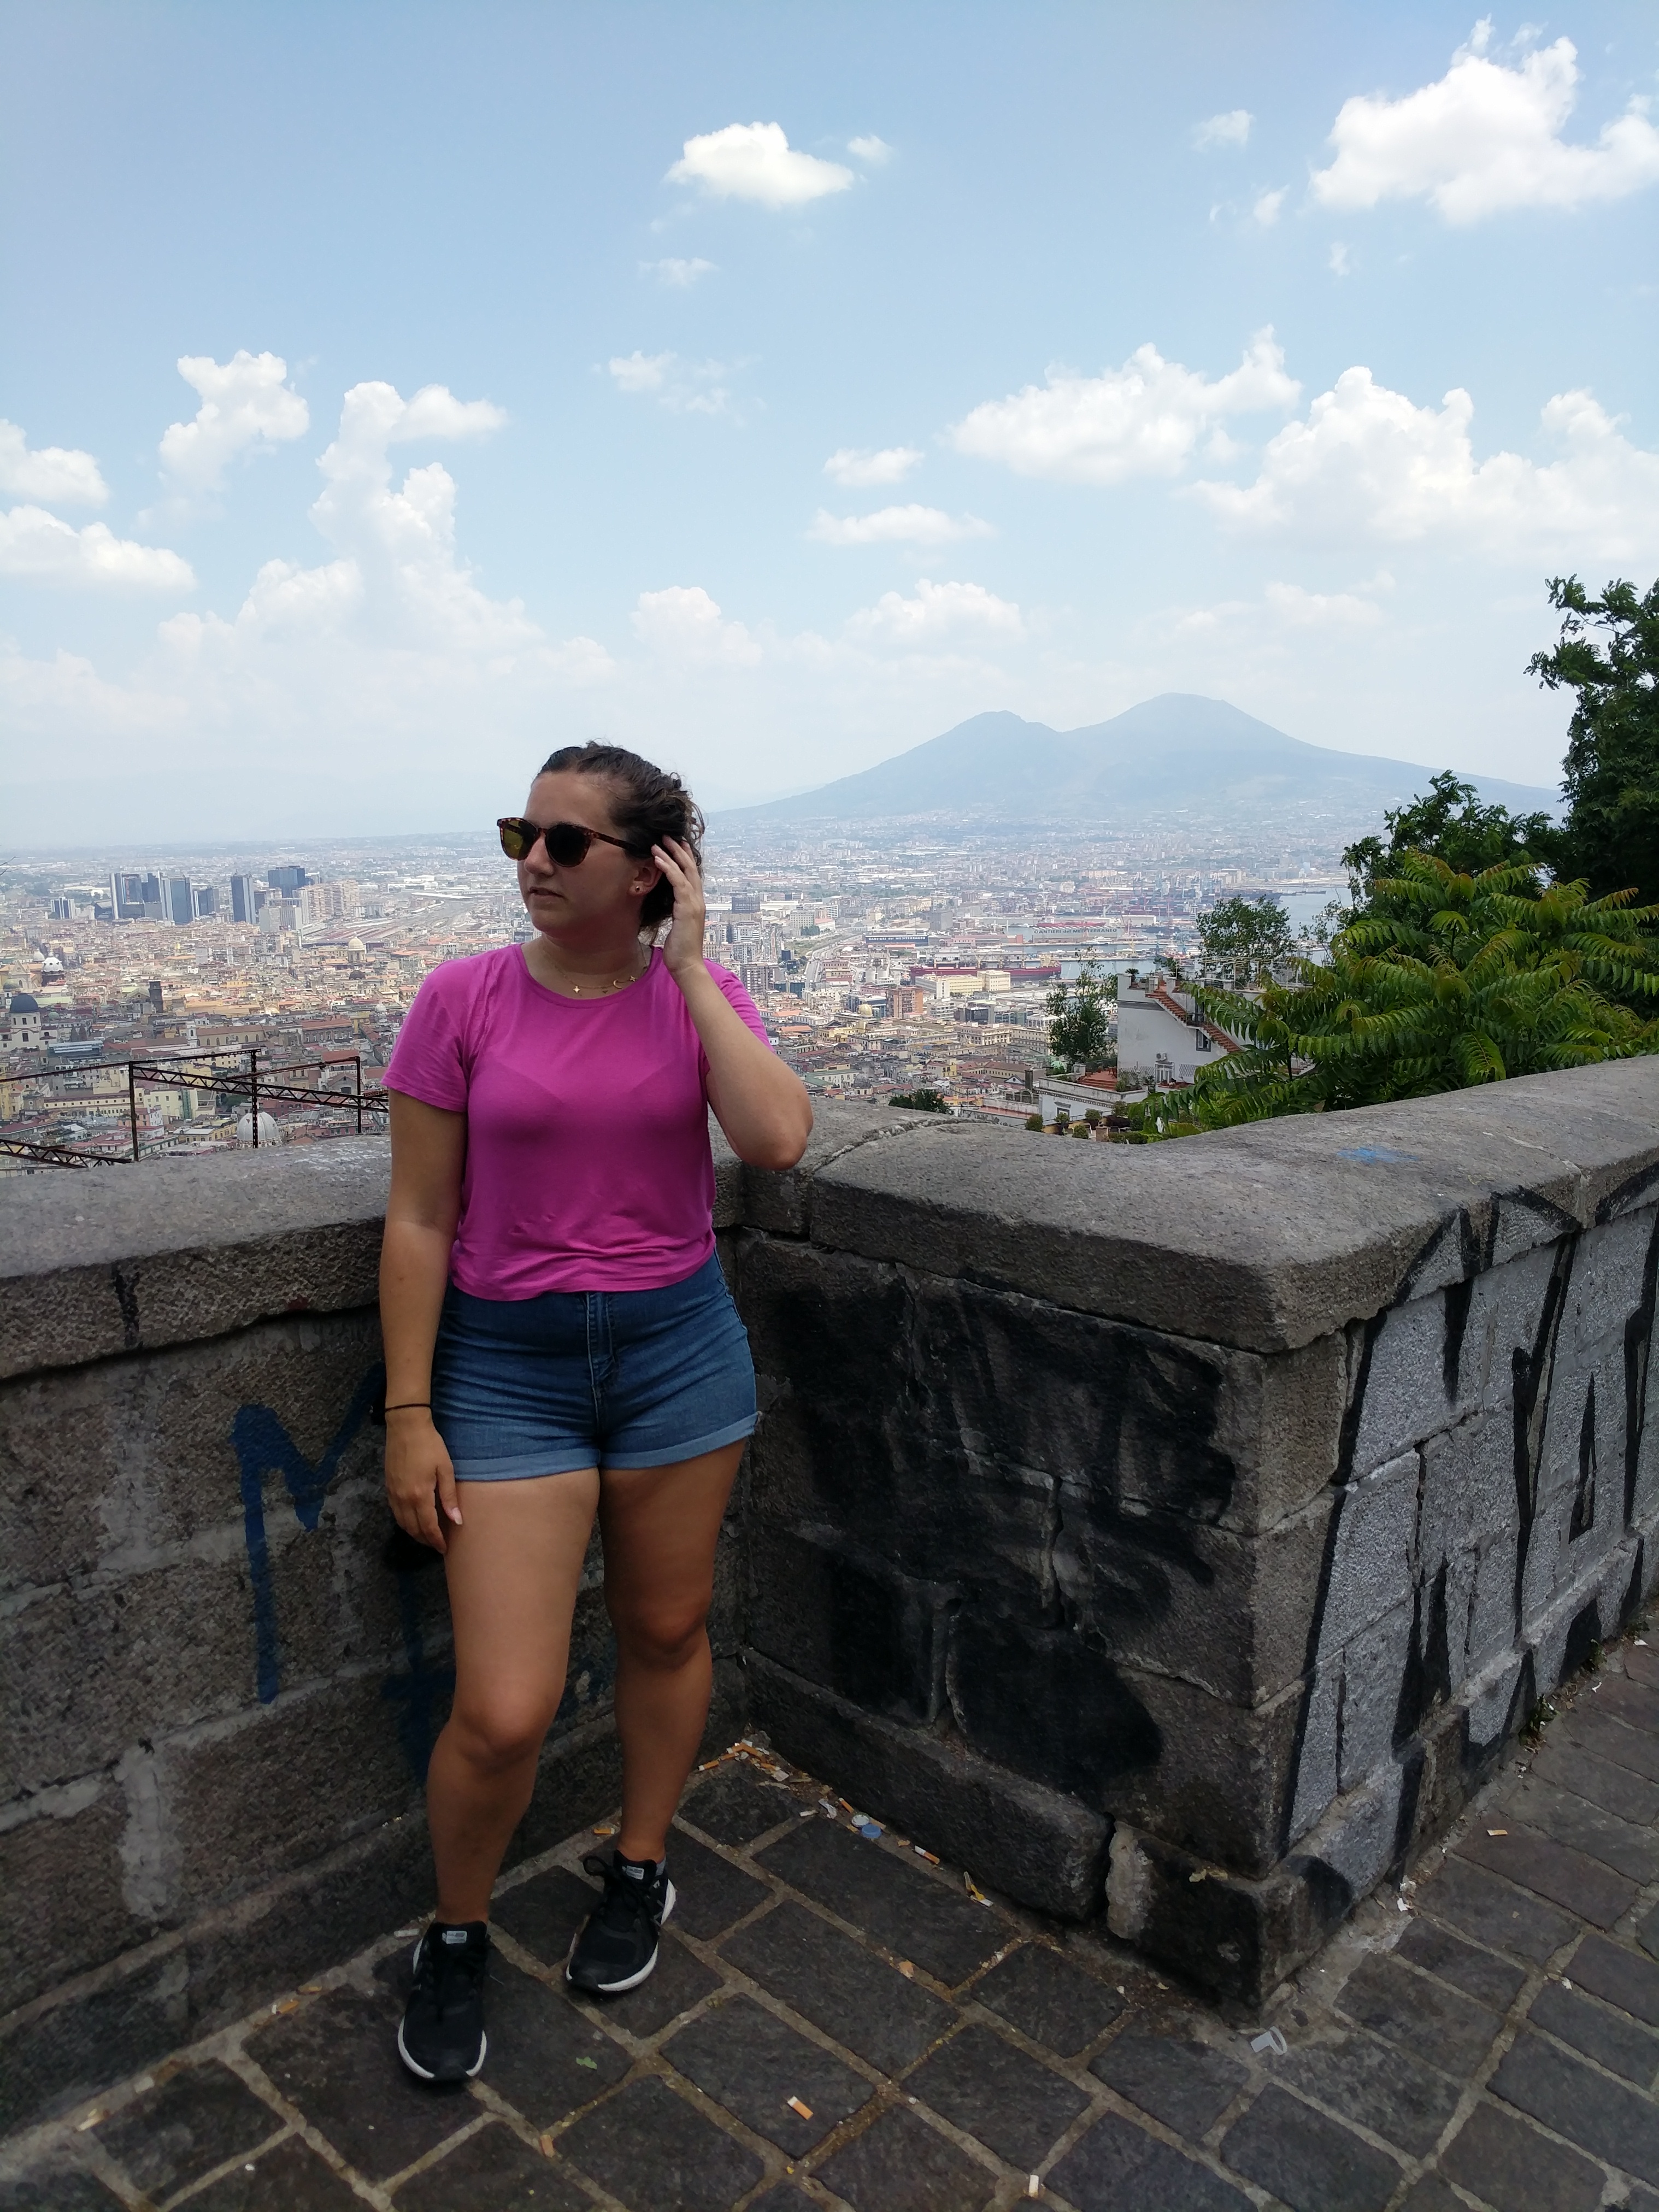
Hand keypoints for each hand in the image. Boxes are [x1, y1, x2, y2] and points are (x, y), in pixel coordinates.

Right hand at [385, 1411, 461, 1552]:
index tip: (445, 1549)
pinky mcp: (388, 1488)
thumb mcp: (445, 1469)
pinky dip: (405, 1522)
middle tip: (437, 1545)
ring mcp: (393, 1494)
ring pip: (402, 1523)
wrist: (405, 1427)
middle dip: (426, 1540)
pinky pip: (395, 1513)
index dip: (436, 1541)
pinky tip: (413, 1521)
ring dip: (414, 1533)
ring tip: (427, 1536)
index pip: (428, 1527)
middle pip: (413, 1529)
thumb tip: (457, 1521)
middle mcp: (403, 1499)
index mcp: (419, 1496)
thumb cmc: (430, 1445)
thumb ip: (449, 1496)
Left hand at [652, 836, 707, 979]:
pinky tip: (658, 859)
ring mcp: (695, 904)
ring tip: (659, 843)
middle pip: (691, 869)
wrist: (687, 965)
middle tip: (668, 836)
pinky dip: (668, 869)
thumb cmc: (680, 950)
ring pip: (685, 872)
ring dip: (671, 855)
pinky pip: (678, 883)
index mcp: (696, 905)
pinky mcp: (687, 908)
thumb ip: (676, 914)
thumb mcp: (676, 927)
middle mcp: (698, 901)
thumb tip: (670, 908)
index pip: (692, 876)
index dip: (685, 859)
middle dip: (680, 851)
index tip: (678, 845)